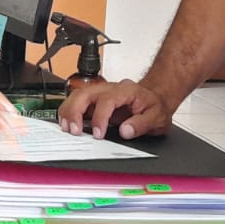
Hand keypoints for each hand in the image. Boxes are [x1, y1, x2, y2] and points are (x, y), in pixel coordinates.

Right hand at [58, 79, 175, 140]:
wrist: (155, 99)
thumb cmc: (154, 107)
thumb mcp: (157, 117)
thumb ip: (142, 124)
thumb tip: (125, 131)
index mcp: (126, 91)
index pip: (107, 100)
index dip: (100, 117)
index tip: (99, 134)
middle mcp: (110, 89)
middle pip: (86, 93)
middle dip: (75, 111)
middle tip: (74, 130)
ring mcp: (101, 93)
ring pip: (78, 95)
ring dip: (69, 111)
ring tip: (67, 127)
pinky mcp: (95, 100)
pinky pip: (77, 101)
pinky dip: (69, 111)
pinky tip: (67, 123)